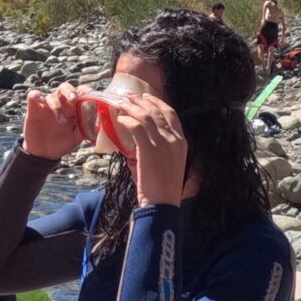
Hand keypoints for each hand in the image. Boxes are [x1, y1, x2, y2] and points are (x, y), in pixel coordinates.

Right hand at [21, 87, 91, 161]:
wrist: (44, 153)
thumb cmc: (62, 142)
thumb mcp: (78, 136)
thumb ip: (87, 127)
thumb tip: (100, 122)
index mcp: (73, 107)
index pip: (80, 92)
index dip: (86, 91)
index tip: (89, 96)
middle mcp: (61, 102)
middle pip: (65, 87)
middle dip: (70, 91)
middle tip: (73, 99)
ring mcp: (47, 104)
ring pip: (52, 94)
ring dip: (57, 105)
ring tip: (60, 120)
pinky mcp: (34, 108)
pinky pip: (34, 95)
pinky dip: (37, 96)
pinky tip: (42, 103)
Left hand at [108, 90, 189, 206]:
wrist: (163, 203)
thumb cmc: (164, 187)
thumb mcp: (168, 163)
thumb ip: (158, 148)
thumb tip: (139, 140)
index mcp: (182, 141)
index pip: (171, 114)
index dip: (158, 103)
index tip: (147, 97)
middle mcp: (174, 139)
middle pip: (157, 112)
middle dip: (142, 101)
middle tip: (129, 97)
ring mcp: (162, 144)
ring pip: (145, 117)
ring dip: (132, 108)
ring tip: (121, 104)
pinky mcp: (149, 150)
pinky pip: (135, 128)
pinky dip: (126, 120)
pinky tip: (119, 119)